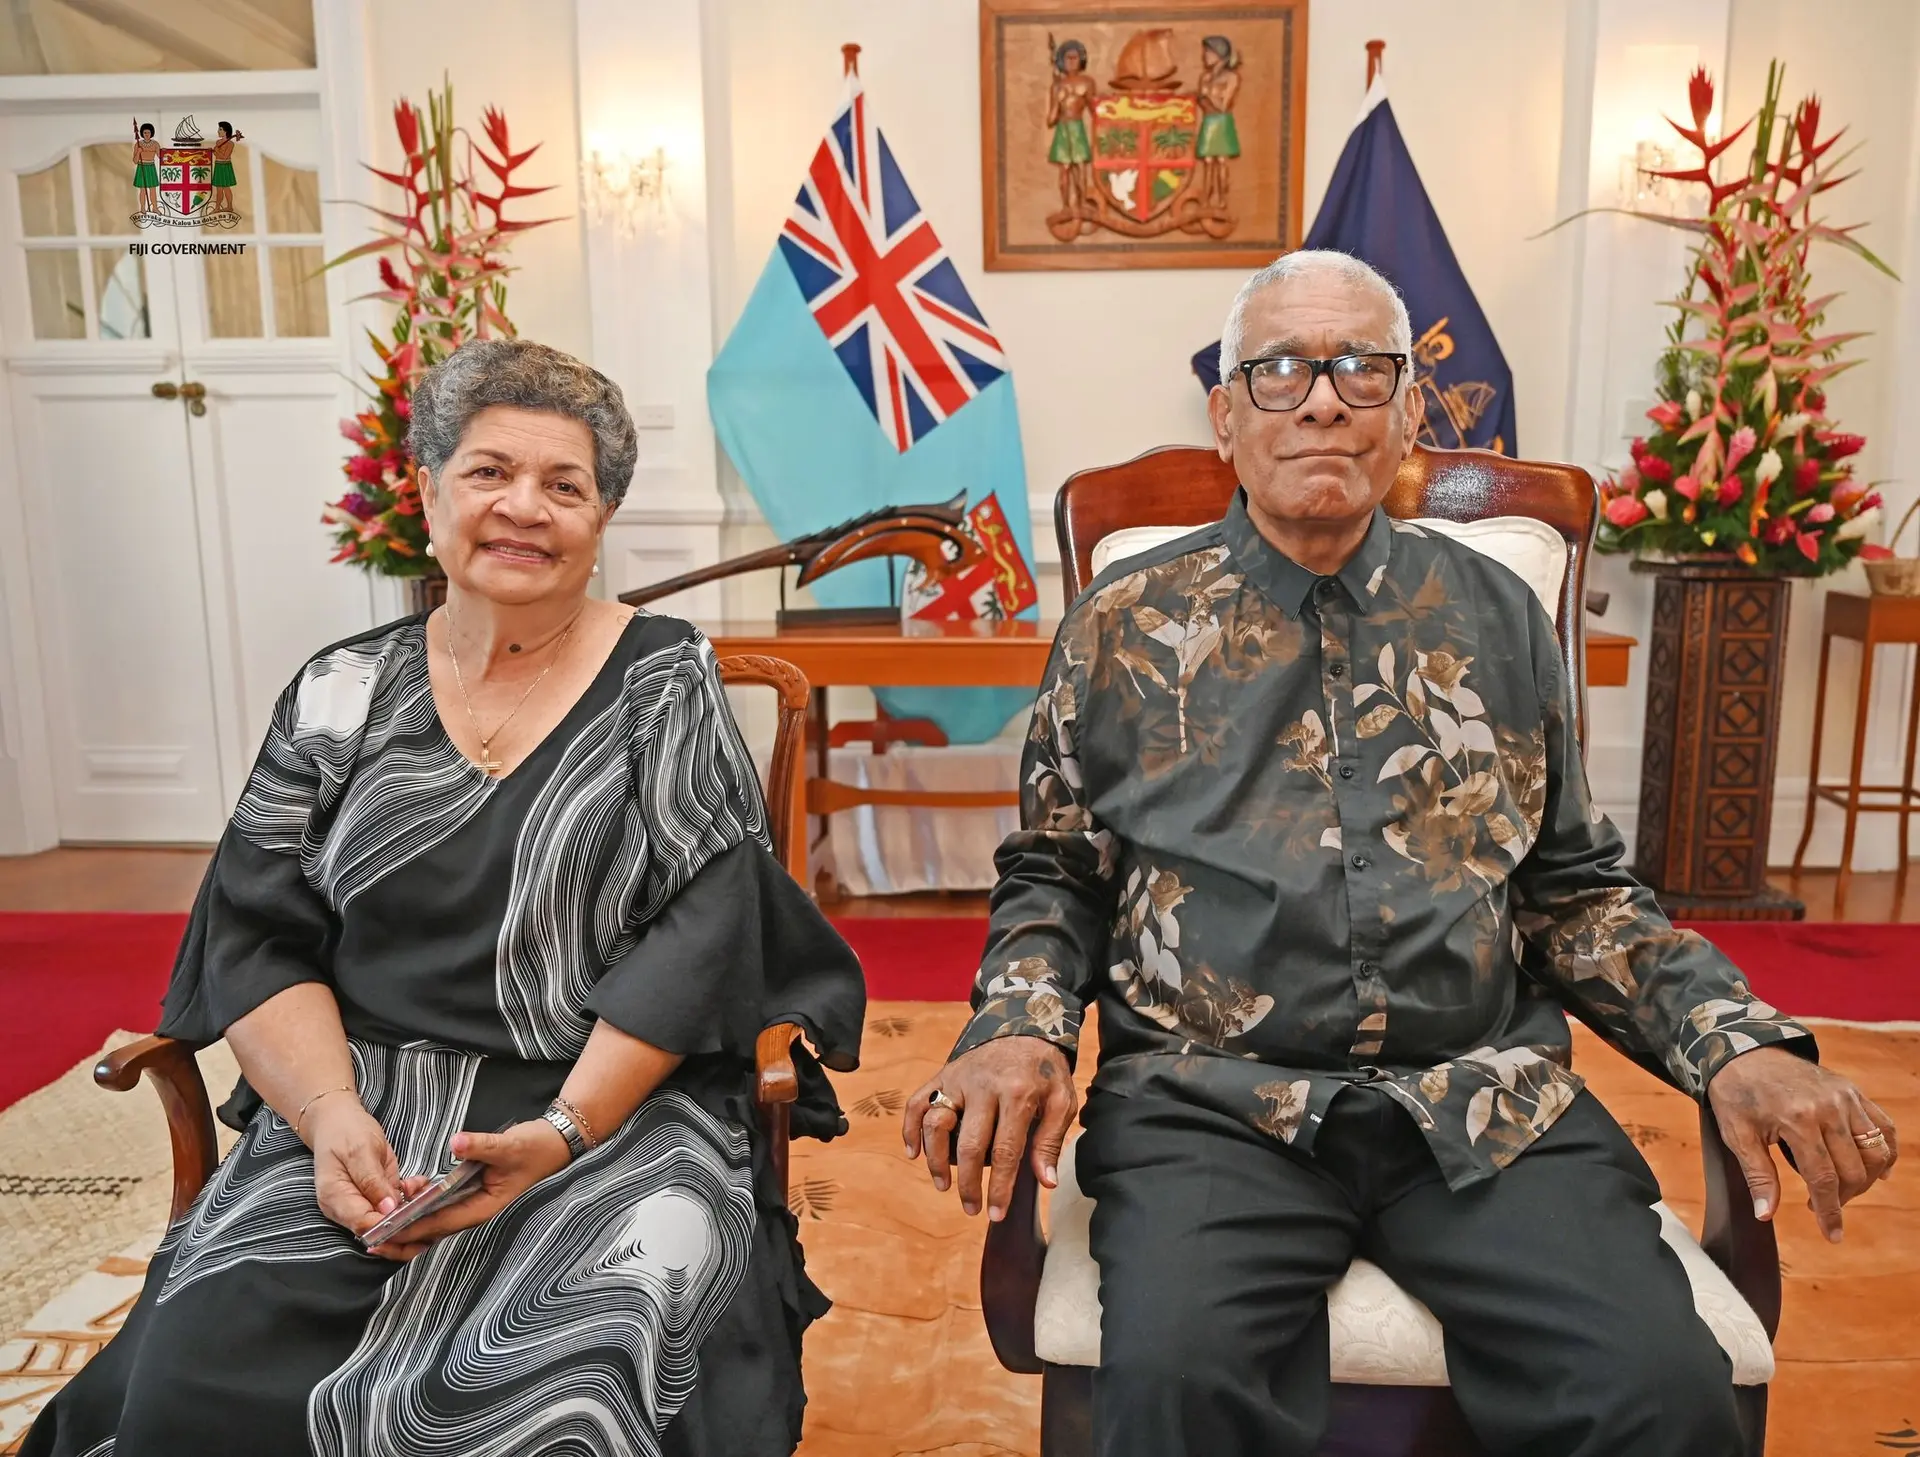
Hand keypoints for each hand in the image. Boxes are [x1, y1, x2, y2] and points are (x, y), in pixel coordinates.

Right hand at [308, 1099, 430, 1258]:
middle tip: (425, 1197)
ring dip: (411, 1206)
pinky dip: (411, 1197)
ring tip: (421, 1186)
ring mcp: (361, 1204)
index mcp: (335, 1199)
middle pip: (377, 1229)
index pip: (363, 1225)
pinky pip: (396, 1206)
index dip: (389, 1224)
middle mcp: (346, 1208)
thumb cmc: (345, 1131)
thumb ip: (372, 1182)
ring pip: (390, 1219)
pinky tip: (417, 1183)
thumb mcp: (360, 1150)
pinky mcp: (376, 1198)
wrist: (339, 1121)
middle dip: (405, 1217)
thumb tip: (387, 1209)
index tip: (412, 1213)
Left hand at [367, 1120, 571, 1259]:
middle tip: (369, 1238)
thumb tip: (455, 1143)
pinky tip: (404, 1198)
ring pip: (433, 1220)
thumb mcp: (508, 1145)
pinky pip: (439, 1205)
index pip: (439, 1223)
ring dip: (408, 1222)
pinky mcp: (468, 1192)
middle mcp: (474, 1210)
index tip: (384, 1233)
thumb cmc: (534, 1148)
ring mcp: (471, 1202)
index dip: (410, 1229)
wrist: (552, 1144)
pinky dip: (420, 1206)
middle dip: (402, 1235)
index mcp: (482, 1207)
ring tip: (378, 1221)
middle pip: (432, 1230)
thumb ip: (481, 1145)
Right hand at [903, 1039, 1076, 1221]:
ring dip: (936, 1160)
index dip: (1000, 1186)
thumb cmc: (1045, 1071)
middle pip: (970, 1144)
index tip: (996, 1213)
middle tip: (971, 1209)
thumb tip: (1046, 1181)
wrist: (1024, 1026)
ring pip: (937, 1123)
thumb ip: (1052, 1139)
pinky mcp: (943, 1075)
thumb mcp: (1062, 1100)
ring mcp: (958, 1080)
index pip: (1006, 1150)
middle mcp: (984, 1087)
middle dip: (969, 1183)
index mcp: (1018, 1094)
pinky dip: (911, 1128)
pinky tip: (914, 1153)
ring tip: (943, 1185)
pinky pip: (918, 1102)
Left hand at [1708, 1045, 1896, 1242]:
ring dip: (1866, 1179)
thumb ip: (1757, 1175)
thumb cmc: (1737, 1093)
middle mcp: (1829, 1108)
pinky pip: (1883, 1126)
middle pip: (1854, 1169)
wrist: (1743, 1051)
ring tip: (1842, 1190)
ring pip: (1876, 1151)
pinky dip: (1886, 1152)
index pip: (1823, 1178)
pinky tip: (1878, 1171)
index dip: (1829, 1211)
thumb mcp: (1737, 1134)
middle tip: (1823, 1205)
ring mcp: (1845, 1097)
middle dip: (1843, 1197)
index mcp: (1798, 1119)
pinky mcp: (1852, 1091)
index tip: (1831, 1234)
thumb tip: (1765, 1214)